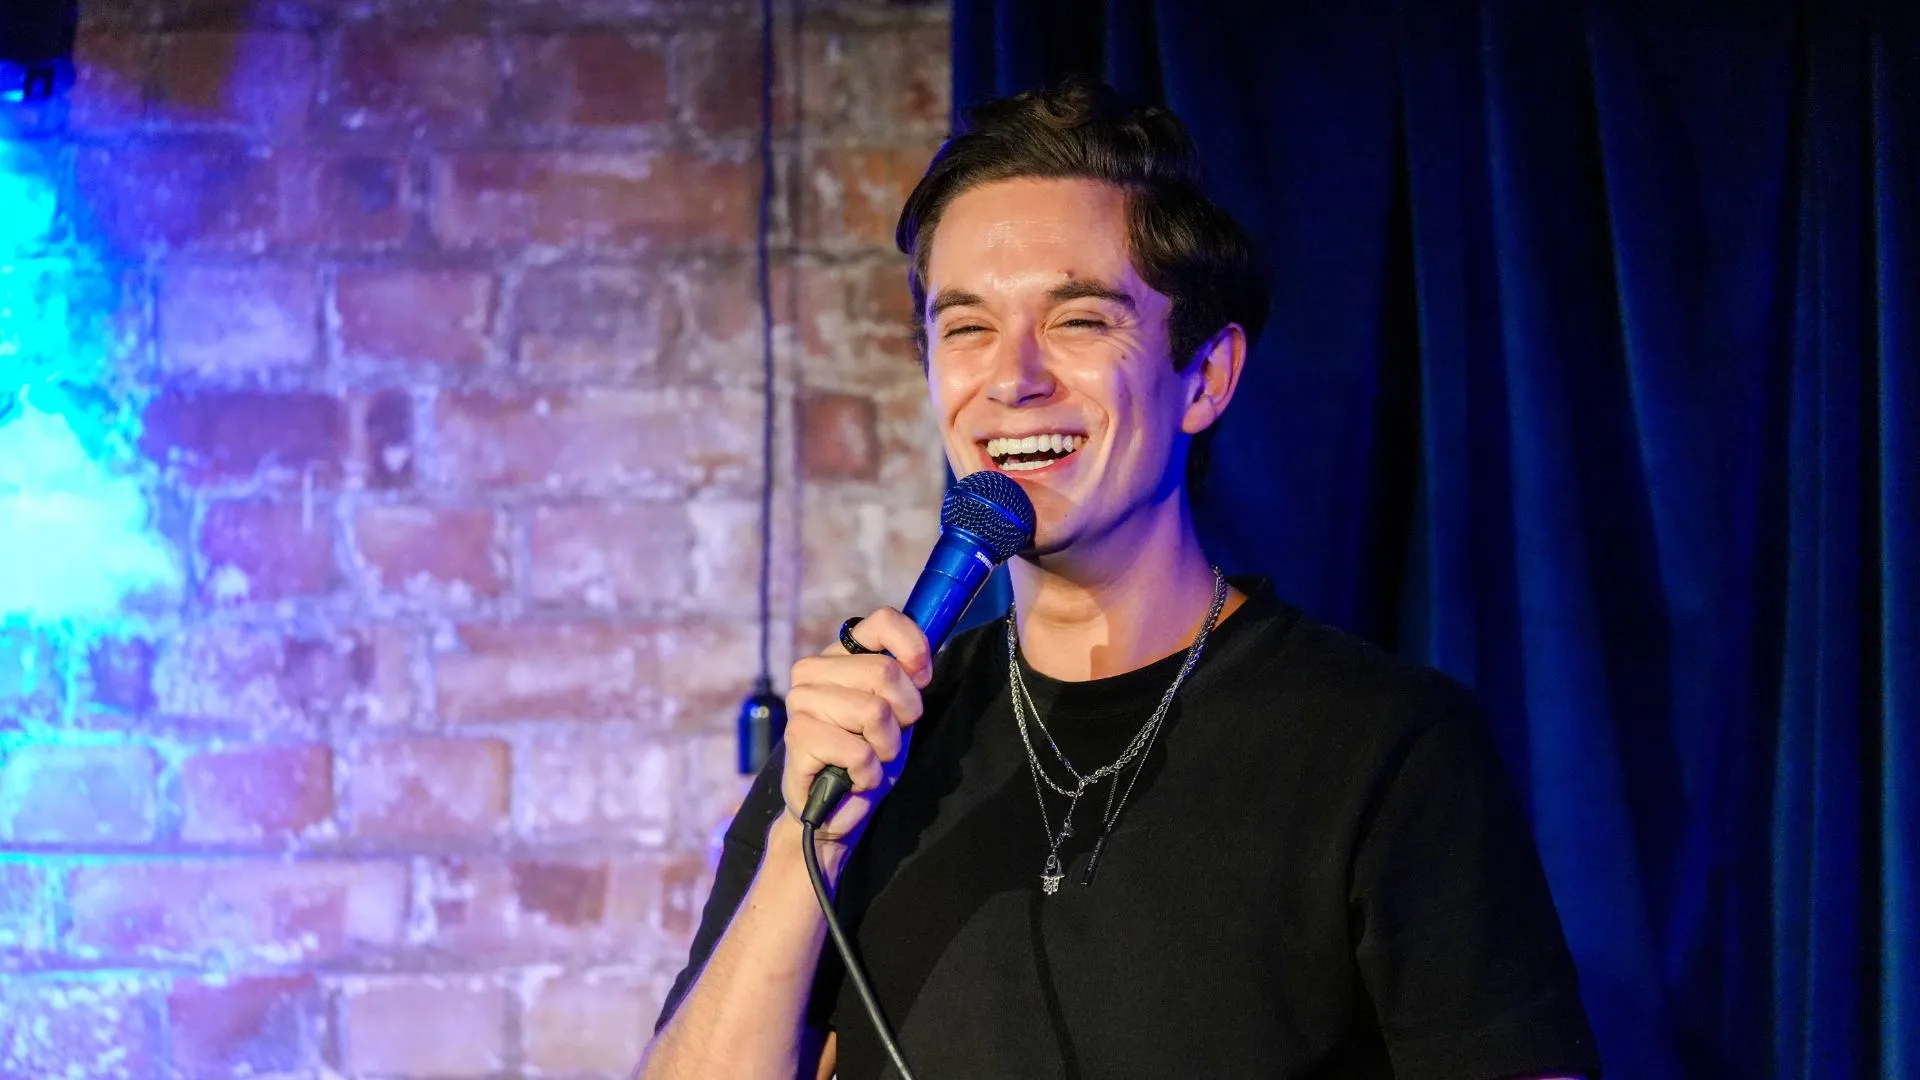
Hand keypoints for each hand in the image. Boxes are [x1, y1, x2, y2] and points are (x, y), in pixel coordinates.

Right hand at [781, 607, 931, 847]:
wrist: (834, 808)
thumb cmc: (867, 752)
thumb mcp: (896, 708)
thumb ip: (904, 676)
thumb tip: (919, 659)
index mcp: (840, 653)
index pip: (883, 621)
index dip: (913, 649)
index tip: (922, 679)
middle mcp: (813, 669)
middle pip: (884, 672)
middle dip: (904, 714)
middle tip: (888, 736)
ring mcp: (800, 701)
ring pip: (874, 712)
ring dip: (886, 747)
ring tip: (870, 758)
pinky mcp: (797, 736)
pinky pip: (859, 751)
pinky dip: (869, 772)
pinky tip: (855, 777)